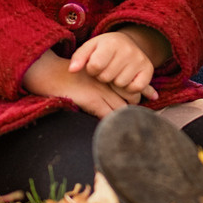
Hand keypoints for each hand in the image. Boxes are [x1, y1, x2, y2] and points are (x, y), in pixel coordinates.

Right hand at [22, 51, 142, 116]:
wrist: (48, 72)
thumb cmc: (65, 76)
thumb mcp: (87, 75)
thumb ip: (100, 83)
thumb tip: (111, 99)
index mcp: (107, 75)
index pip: (131, 83)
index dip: (143, 90)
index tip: (154, 95)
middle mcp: (106, 82)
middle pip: (130, 96)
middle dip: (137, 106)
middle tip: (145, 117)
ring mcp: (99, 90)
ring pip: (121, 107)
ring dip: (127, 117)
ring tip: (135, 128)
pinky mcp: (90, 99)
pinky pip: (107, 114)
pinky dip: (113, 122)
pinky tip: (116, 130)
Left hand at [70, 29, 162, 97]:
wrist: (128, 43)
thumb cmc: (104, 48)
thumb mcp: (90, 48)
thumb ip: (78, 58)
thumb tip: (72, 70)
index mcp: (111, 43)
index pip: (95, 66)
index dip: (92, 70)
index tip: (94, 66)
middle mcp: (128, 50)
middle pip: (107, 77)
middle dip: (103, 77)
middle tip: (106, 69)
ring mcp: (139, 60)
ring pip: (120, 84)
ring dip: (115, 82)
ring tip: (115, 73)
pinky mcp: (149, 70)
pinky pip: (136, 88)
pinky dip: (129, 87)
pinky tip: (126, 79)